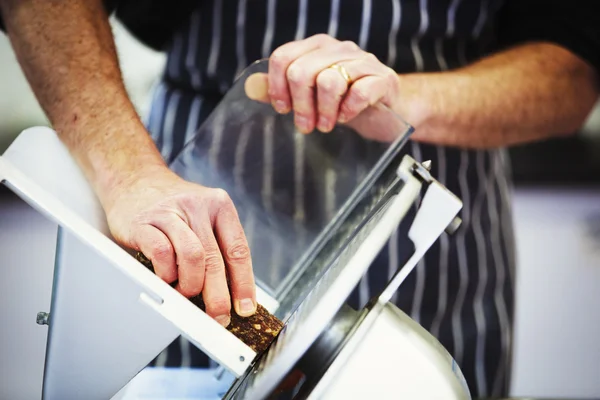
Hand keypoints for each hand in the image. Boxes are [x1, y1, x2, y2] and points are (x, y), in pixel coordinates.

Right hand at [104, 166, 255, 325]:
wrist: (134, 180)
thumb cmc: (173, 208)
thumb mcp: (202, 217)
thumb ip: (217, 245)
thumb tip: (231, 293)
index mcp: (220, 206)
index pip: (238, 250)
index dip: (244, 283)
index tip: (246, 308)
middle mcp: (198, 205)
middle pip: (215, 259)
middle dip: (218, 296)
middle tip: (218, 316)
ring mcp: (171, 212)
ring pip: (192, 257)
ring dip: (190, 285)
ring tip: (186, 294)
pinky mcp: (144, 222)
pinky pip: (162, 253)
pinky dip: (166, 273)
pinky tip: (166, 278)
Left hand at [245, 34, 401, 134]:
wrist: (393, 108)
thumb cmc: (347, 102)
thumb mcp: (312, 97)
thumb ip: (282, 90)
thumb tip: (251, 87)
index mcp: (317, 48)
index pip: (283, 57)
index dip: (277, 87)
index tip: (282, 109)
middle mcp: (339, 49)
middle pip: (302, 71)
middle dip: (300, 105)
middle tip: (306, 125)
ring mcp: (363, 61)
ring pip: (329, 81)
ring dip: (324, 111)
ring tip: (326, 125)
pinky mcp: (383, 79)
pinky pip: (359, 92)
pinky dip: (348, 111)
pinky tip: (346, 117)